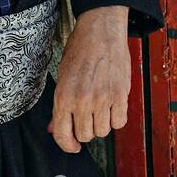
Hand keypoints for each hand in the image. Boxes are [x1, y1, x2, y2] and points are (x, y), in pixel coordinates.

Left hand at [48, 6, 129, 152]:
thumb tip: (55, 128)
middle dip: (86, 130)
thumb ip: (60, 106)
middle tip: (88, 118)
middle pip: (85, 135)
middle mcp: (82, 101)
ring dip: (102, 124)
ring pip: (103, 131)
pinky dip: (117, 119)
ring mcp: (102, 99)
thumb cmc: (80, 51)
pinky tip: (114, 107)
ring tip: (101, 110)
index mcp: (63, 97)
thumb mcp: (62, 77)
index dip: (68, 145)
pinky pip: (120, 122)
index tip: (73, 146)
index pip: (63, 135)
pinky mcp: (120, 95)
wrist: (101, 31)